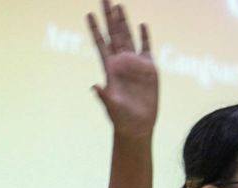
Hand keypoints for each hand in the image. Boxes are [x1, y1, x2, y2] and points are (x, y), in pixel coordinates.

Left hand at [87, 0, 157, 138]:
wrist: (137, 124)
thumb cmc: (121, 117)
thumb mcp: (111, 106)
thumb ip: (104, 95)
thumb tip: (95, 86)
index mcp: (109, 69)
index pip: (100, 44)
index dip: (95, 29)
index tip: (89, 14)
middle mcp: (121, 62)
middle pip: (113, 34)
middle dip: (109, 17)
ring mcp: (135, 64)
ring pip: (128, 37)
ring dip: (124, 22)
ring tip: (119, 6)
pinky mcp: (149, 68)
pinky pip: (146, 48)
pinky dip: (144, 36)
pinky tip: (142, 25)